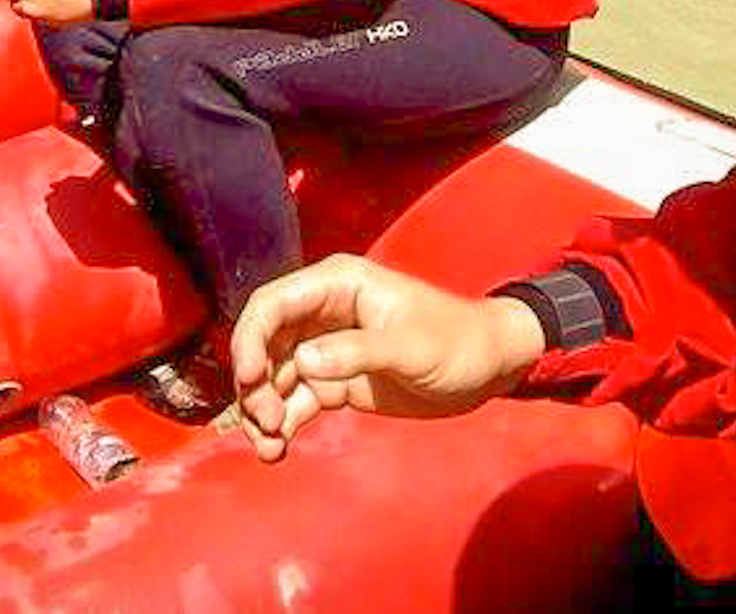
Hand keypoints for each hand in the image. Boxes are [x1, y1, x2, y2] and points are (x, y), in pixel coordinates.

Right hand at [227, 256, 540, 461]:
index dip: (250, 339)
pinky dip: (282, 424)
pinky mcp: (335, 382)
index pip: (273, 304)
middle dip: (255, 383)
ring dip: (263, 410)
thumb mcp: (411, 347)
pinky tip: (278, 450)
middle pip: (265, 343)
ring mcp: (326, 349)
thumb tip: (303, 362)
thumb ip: (357, 353)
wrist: (488, 368)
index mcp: (338, 285)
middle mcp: (323, 312)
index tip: (248, 380)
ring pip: (274, 376)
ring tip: (271, 447)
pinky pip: (295, 401)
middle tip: (267, 421)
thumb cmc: (457, 342)